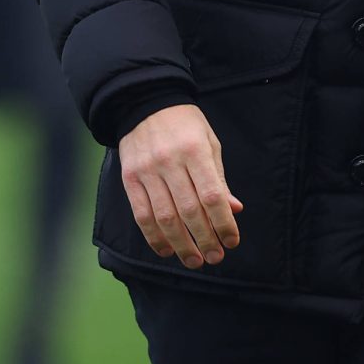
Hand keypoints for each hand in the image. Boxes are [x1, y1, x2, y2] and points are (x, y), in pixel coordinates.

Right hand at [119, 104, 242, 267]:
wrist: (144, 102)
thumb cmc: (185, 125)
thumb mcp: (209, 143)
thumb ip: (219, 178)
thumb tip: (234, 210)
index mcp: (195, 151)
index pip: (212, 195)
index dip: (224, 223)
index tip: (232, 241)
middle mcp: (170, 162)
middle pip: (189, 211)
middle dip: (205, 240)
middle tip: (215, 258)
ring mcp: (147, 171)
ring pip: (164, 218)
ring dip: (181, 244)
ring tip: (195, 260)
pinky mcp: (129, 178)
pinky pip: (142, 215)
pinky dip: (154, 237)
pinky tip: (167, 250)